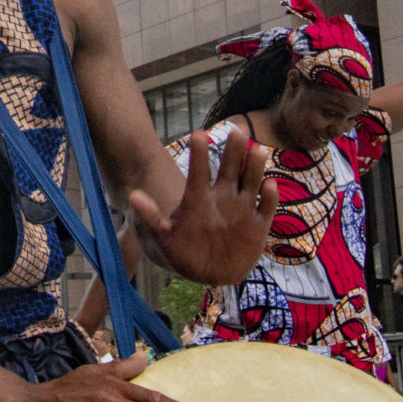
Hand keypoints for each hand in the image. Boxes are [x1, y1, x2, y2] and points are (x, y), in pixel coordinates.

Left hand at [128, 127, 276, 288]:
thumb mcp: (164, 237)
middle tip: (237, 129)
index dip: (199, 154)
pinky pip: (267, 207)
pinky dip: (270, 197)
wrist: (209, 272)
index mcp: (199, 196)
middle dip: (234, 149)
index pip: (199, 170)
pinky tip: (270, 185)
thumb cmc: (183, 250)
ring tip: (255, 150)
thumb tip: (132, 197)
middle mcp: (223, 196)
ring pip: (251, 180)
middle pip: (230, 167)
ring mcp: (243, 208)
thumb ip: (151, 217)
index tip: (198, 134)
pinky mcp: (259, 225)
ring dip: (254, 166)